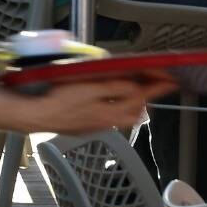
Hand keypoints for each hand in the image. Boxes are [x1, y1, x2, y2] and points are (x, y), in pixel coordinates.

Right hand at [12, 78, 167, 135]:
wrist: (35, 115)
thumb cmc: (59, 98)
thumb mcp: (90, 86)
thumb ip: (115, 87)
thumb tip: (134, 87)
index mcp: (109, 111)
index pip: (140, 97)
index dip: (157, 87)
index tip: (171, 79)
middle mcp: (105, 121)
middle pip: (135, 111)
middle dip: (147, 97)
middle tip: (155, 83)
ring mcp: (94, 125)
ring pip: (122, 116)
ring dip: (132, 103)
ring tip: (135, 90)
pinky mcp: (84, 126)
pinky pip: (109, 118)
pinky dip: (116, 108)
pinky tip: (110, 100)